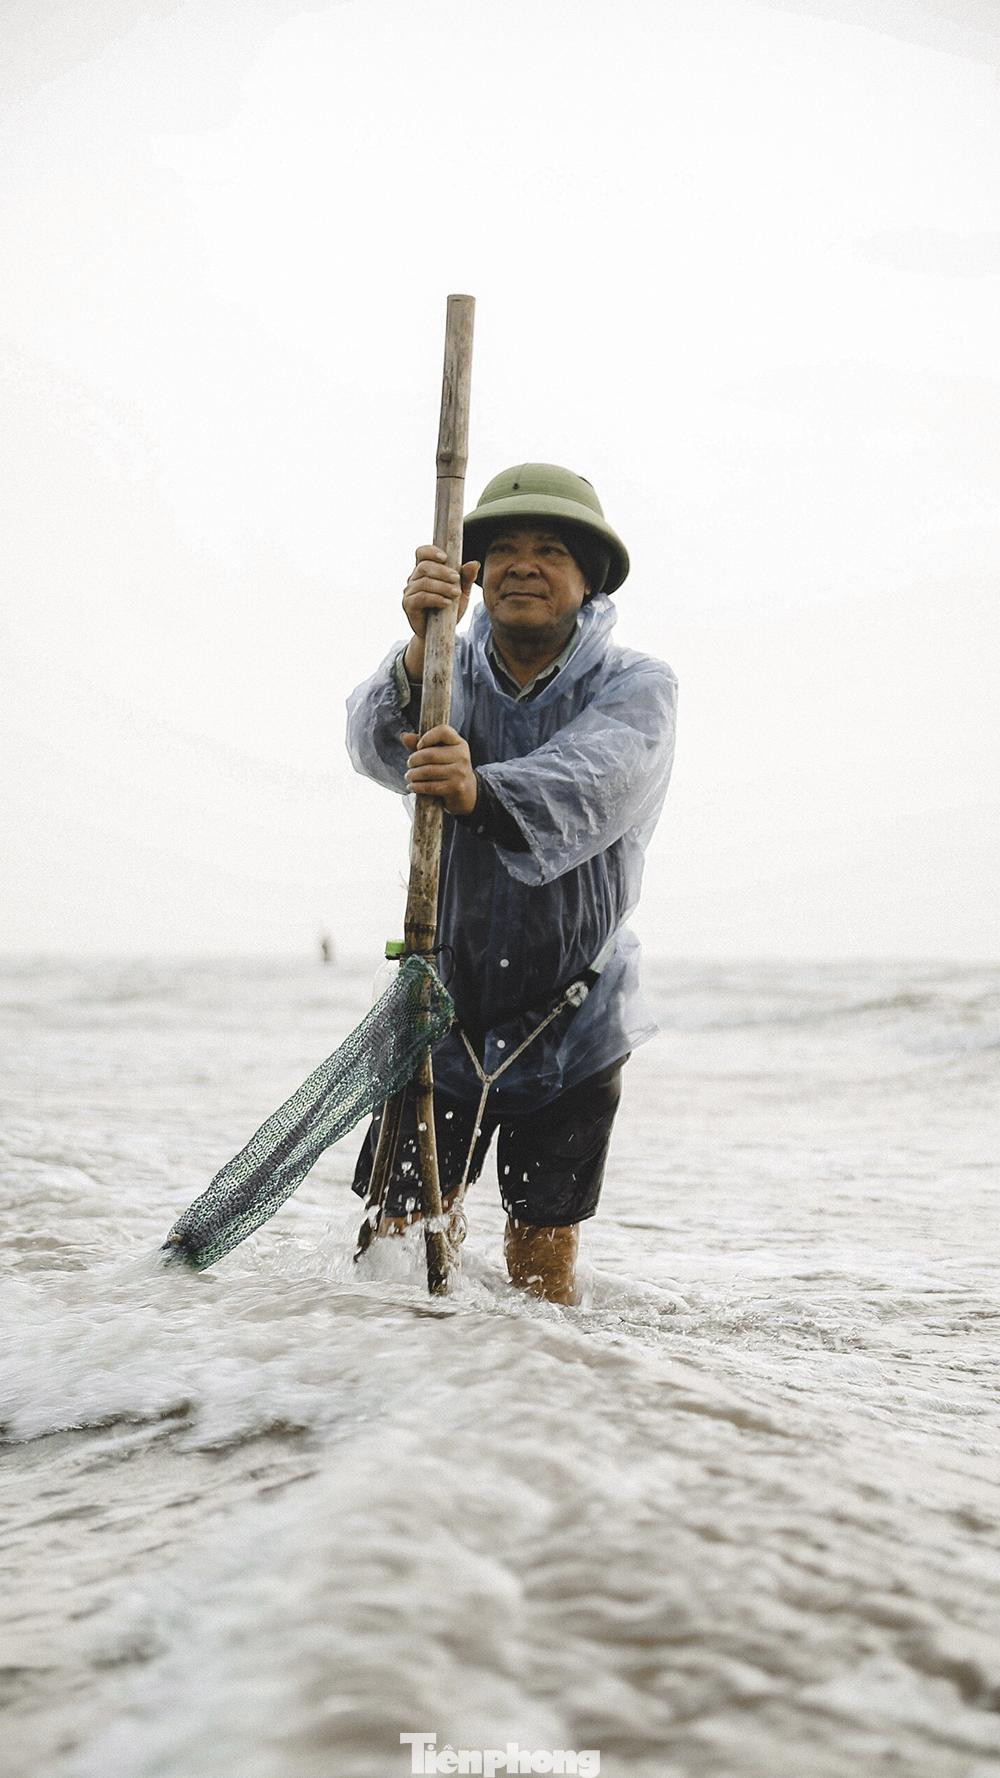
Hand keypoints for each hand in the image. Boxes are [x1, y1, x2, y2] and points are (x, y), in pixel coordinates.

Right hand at [401, 546, 479, 677]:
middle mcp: (414, 579)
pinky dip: (435, 598)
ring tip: (456, 594)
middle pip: (423, 566)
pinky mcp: (408, 605)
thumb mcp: (461, 593)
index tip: (445, 557)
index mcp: (425, 571)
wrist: (440, 634)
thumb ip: (466, 578)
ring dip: (442, 586)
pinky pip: (421, 597)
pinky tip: (446, 603)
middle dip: (442, 572)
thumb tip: (474, 563)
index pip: (421, 553)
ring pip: (423, 582)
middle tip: (457, 580)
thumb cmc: (449, 611)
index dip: (431, 551)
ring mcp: (409, 592)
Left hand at [402, 725, 477, 817]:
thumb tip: (404, 736)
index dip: (427, 737)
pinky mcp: (456, 787)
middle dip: (414, 760)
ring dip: (413, 774)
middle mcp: (462, 756)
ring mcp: (460, 773)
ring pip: (428, 771)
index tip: (419, 746)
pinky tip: (412, 786)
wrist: (467, 792)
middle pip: (430, 754)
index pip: (443, 731)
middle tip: (409, 764)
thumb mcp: (441, 754)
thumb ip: (422, 744)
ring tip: (409, 776)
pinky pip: (430, 786)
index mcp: (459, 743)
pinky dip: (417, 786)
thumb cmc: (449, 769)